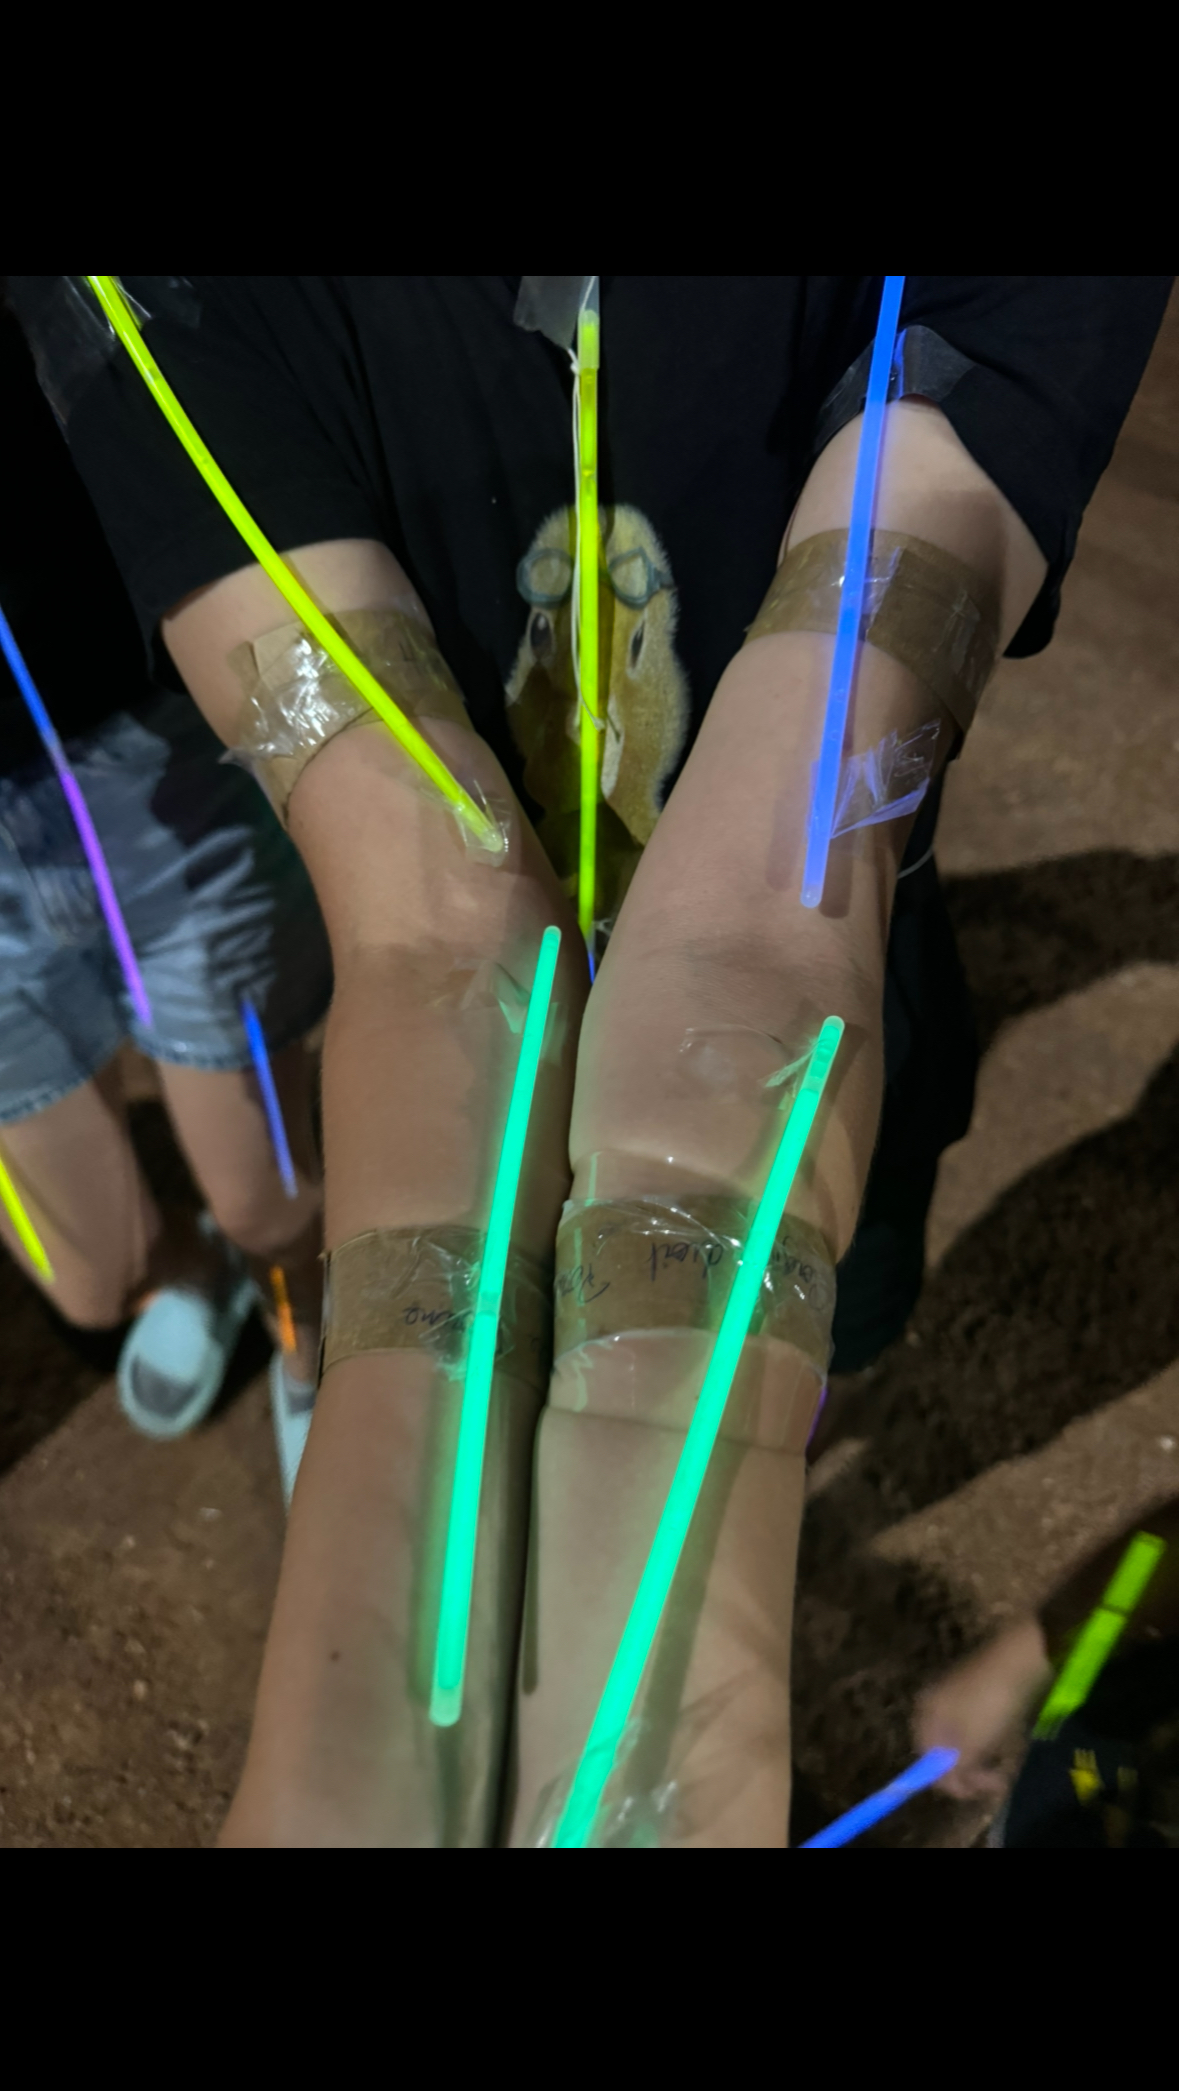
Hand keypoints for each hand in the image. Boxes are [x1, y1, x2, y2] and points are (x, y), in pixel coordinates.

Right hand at [914, 1617, 1052, 1798]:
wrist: (1020, 1656)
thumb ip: (956, 1769)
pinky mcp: (978, 1693)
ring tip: (1006, 1760)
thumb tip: (947, 1786)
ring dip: (985, 1757)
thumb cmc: (991, 1702)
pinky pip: (979, 1727)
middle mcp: (935, 1706)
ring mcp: (957, 1697)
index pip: (928, 1761)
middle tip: (997, 1780)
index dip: (950, 1782)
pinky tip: (1008, 1740)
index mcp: (926, 1715)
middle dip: (971, 1770)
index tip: (976, 1793)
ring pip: (966, 1741)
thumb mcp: (973, 1743)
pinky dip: (992, 1740)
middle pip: (946, 1751)